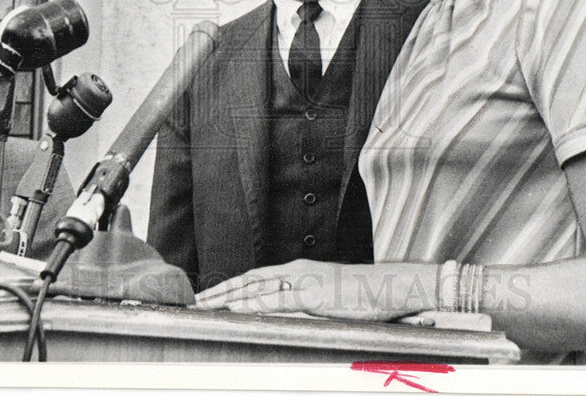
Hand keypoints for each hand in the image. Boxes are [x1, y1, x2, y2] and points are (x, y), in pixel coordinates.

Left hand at [194, 259, 438, 320]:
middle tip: (197, 300)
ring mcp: (304, 281)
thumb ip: (305, 303)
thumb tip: (287, 315)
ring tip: (207, 304)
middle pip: (250, 280)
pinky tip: (238, 308)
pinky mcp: (314, 295)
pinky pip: (278, 300)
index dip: (232, 284)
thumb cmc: (362, 294)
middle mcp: (296, 271)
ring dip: (230, 296)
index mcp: (299, 270)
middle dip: (221, 290)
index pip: (256, 277)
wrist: (388, 287)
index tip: (211, 294)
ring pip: (258, 288)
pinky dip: (255, 303)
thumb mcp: (327, 296)